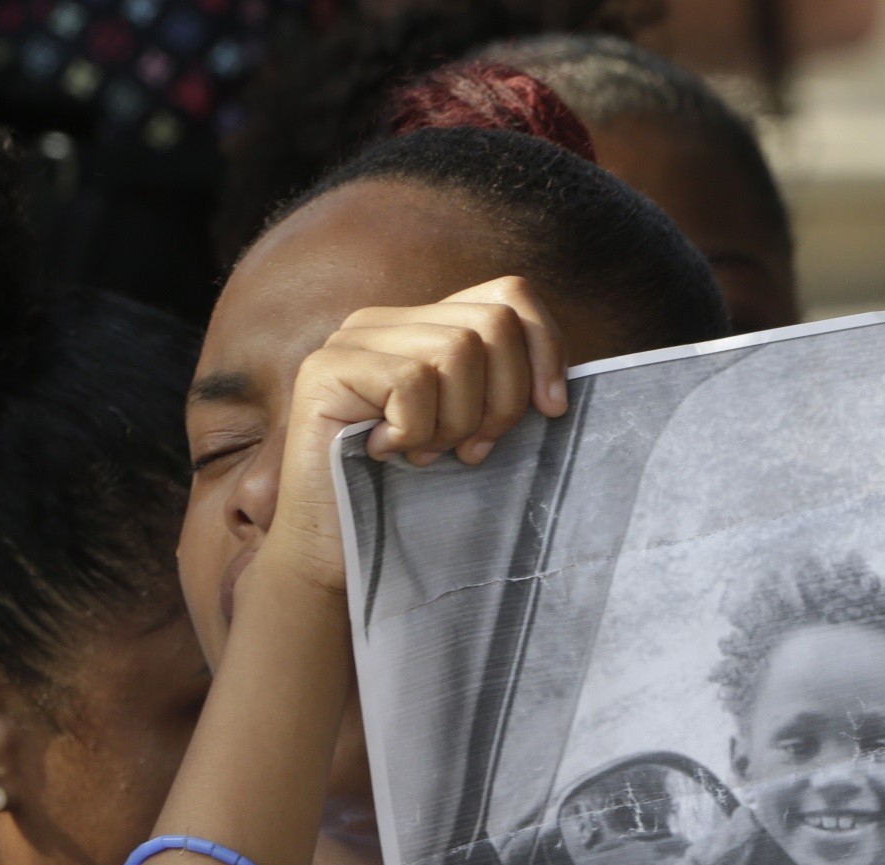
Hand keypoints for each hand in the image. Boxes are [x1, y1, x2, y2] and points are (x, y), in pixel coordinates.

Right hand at [261, 277, 568, 596]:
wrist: (339, 550)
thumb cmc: (411, 498)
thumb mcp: (476, 435)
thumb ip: (506, 394)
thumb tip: (559, 388)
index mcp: (424, 326)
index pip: (509, 294)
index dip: (545, 347)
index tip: (552, 410)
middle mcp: (385, 322)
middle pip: (493, 323)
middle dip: (504, 399)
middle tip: (475, 449)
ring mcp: (351, 340)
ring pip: (457, 350)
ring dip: (457, 420)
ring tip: (428, 453)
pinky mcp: (325, 368)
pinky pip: (410, 381)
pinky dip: (416, 429)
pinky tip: (390, 452)